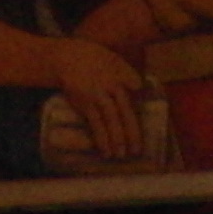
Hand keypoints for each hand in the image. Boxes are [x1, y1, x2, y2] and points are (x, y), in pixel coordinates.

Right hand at [46, 35, 145, 164]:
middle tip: (137, 150)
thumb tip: (140, 90)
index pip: (136, 84)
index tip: (145, 109)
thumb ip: (126, 73)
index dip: (141, 95)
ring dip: (117, 139)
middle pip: (125, 110)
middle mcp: (111, 84)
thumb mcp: (113, 59)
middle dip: (132, 131)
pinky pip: (96, 124)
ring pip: (111, 120)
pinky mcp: (86, 104)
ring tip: (121, 155)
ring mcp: (98, 95)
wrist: (67, 58)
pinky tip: (106, 151)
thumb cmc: (94, 60)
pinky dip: (101, 138)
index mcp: (120, 72)